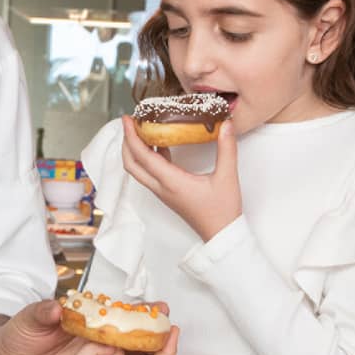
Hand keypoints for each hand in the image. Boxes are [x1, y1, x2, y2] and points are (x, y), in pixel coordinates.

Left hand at [121, 116, 240, 241]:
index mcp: (171, 182)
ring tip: (142, 130)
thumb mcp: (227, 177)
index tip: (128, 120)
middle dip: (126, 142)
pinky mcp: (168, 194)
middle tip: (130, 123)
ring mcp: (163, 192)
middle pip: (131, 164)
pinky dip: (149, 158)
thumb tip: (225, 125)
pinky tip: (160, 145)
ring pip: (139, 170)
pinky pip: (151, 173)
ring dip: (135, 150)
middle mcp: (162, 188)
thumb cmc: (222, 211)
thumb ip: (226, 149)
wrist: (221, 235)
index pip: (142, 156)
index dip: (131, 136)